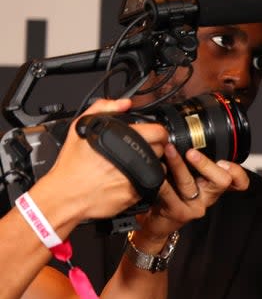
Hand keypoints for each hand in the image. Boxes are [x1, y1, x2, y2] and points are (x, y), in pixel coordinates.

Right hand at [30, 99, 169, 229]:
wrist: (65, 195)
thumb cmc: (71, 165)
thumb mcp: (80, 129)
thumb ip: (103, 109)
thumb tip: (124, 103)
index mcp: (121, 139)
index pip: (159, 131)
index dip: (158, 132)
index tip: (153, 135)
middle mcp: (132, 158)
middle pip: (161, 148)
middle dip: (153, 147)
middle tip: (140, 149)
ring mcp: (136, 176)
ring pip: (159, 166)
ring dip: (152, 164)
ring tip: (134, 164)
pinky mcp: (136, 192)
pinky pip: (152, 183)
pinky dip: (144, 180)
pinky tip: (129, 178)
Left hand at [132, 146, 249, 249]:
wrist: (157, 223)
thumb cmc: (170, 196)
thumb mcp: (187, 178)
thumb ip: (192, 162)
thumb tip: (183, 134)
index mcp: (214, 185)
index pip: (238, 181)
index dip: (237, 172)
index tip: (224, 162)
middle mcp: (208, 196)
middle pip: (222, 180)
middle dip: (206, 164)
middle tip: (191, 153)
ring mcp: (195, 206)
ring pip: (190, 183)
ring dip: (178, 164)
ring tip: (168, 151)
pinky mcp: (180, 213)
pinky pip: (170, 193)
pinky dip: (162, 181)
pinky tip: (156, 173)